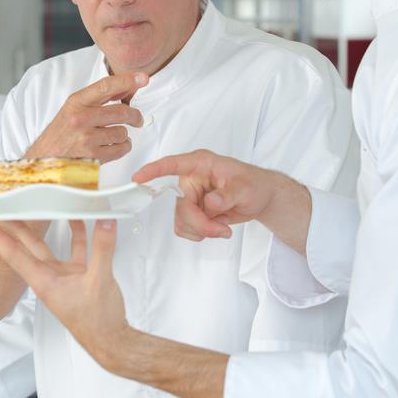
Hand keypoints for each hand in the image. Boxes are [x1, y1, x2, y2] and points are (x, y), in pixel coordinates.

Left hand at [0, 219, 130, 370]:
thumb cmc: (96, 323)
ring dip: (41, 225)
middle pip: (23, 244)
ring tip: (32, 203)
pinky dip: (77, 234)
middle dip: (8, 225)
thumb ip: (102, 249)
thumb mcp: (98, 282)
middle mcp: (48, 277)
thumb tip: (104, 223)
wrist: (110, 341)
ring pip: (46, 245)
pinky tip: (79, 219)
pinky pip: (75, 249)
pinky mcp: (78, 276)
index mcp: (43, 281)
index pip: (11, 252)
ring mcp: (62, 276)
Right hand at [25, 72, 147, 162]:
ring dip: (123, 135)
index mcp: (76, 103)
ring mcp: (87, 138)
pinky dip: (122, 147)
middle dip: (135, 116)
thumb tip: (127, 88)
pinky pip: (121, 148)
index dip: (127, 81)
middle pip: (121, 111)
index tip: (142, 78)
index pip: (106, 86)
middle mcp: (80, 118)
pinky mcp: (93, 156)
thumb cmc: (60, 134)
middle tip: (137, 119)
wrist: (45, 159)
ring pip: (123, 132)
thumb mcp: (73, 109)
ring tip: (112, 136)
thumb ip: (98, 99)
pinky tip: (112, 146)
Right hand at [133, 149, 310, 249]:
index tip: (138, 178)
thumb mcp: (246, 188)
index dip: (154, 170)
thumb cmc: (254, 184)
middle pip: (181, 206)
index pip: (173, 164)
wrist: (260, 198)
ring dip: (201, 230)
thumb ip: (228, 195)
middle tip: (222, 230)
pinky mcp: (191, 210)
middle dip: (200, 223)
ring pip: (181, 220)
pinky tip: (215, 228)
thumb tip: (210, 202)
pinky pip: (184, 227)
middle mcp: (191, 179)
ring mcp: (190, 195)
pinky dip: (199, 233)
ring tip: (223, 228)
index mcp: (201, 164)